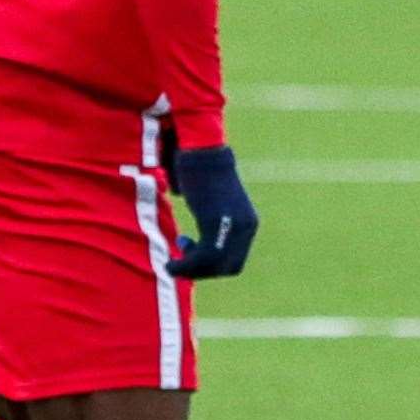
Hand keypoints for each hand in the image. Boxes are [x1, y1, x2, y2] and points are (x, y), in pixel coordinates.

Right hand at [165, 145, 258, 279]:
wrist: (200, 149)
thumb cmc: (201, 172)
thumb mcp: (213, 203)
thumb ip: (213, 223)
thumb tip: (198, 246)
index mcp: (248, 223)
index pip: (235, 262)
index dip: (213, 267)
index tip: (191, 255)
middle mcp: (245, 227)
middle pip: (228, 267)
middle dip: (203, 271)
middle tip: (181, 259)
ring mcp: (232, 225)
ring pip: (215, 265)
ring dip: (191, 271)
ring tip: (172, 266)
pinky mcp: (215, 221)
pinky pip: (204, 257)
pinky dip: (186, 266)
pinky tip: (171, 264)